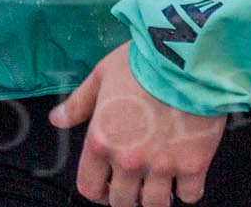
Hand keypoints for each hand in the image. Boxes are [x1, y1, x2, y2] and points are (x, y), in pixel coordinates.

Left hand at [51, 44, 224, 206]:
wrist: (186, 58)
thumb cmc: (144, 62)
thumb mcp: (102, 75)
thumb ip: (79, 103)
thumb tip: (57, 119)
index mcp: (101, 141)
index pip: (90, 188)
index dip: (98, 190)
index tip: (107, 186)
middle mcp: (128, 160)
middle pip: (122, 202)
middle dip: (128, 195)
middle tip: (137, 182)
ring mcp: (162, 166)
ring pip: (155, 205)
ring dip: (156, 197)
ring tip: (161, 183)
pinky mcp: (193, 164)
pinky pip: (190, 195)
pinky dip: (188, 190)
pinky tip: (186, 175)